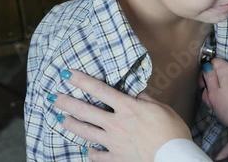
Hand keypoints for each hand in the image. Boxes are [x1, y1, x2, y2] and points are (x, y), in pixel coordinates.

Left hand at [53, 70, 190, 161]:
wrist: (174, 158)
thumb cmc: (172, 133)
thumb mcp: (163, 109)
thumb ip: (146, 101)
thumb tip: (137, 95)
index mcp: (128, 108)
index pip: (100, 90)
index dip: (82, 81)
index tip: (68, 74)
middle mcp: (116, 124)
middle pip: (86, 111)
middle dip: (67, 102)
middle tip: (54, 97)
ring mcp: (114, 143)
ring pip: (86, 132)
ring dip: (72, 124)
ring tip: (61, 120)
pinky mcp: (116, 158)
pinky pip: (98, 156)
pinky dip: (91, 153)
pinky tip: (87, 150)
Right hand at [202, 58, 227, 137]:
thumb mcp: (213, 94)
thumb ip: (209, 78)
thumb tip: (207, 67)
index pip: (213, 62)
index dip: (206, 72)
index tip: (203, 86)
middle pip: (221, 73)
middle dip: (213, 85)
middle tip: (210, 100)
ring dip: (222, 91)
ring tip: (220, 106)